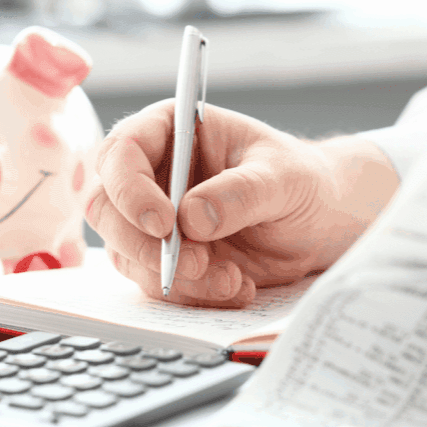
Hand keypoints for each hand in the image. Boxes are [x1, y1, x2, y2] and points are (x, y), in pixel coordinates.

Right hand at [86, 99, 397, 306]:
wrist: (318, 221)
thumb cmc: (299, 180)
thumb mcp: (282, 177)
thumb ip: (241, 192)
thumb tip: (192, 219)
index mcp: (169, 131)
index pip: (122, 153)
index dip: (131, 190)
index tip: (165, 224)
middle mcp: (151, 175)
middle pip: (107, 209)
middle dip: (145, 245)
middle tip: (196, 263)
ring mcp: (153, 221)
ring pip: (128, 254)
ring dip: (175, 278)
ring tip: (233, 279)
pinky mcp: (166, 260)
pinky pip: (157, 284)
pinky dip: (193, 295)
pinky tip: (237, 286)